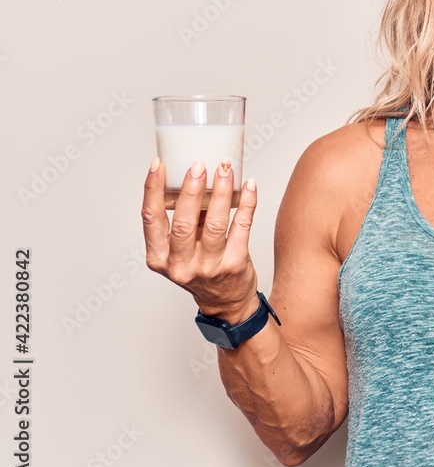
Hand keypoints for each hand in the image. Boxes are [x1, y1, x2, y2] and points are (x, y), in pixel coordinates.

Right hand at [142, 158, 259, 323]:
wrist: (227, 303)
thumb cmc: (201, 268)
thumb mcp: (181, 250)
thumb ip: (184, 220)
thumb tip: (194, 176)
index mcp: (159, 258)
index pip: (150, 219)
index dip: (152, 189)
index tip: (158, 164)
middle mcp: (180, 265)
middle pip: (183, 222)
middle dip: (191, 190)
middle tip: (199, 165)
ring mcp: (209, 267)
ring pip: (215, 224)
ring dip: (221, 192)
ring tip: (225, 170)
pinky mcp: (235, 264)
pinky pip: (242, 227)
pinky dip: (247, 203)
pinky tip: (249, 186)